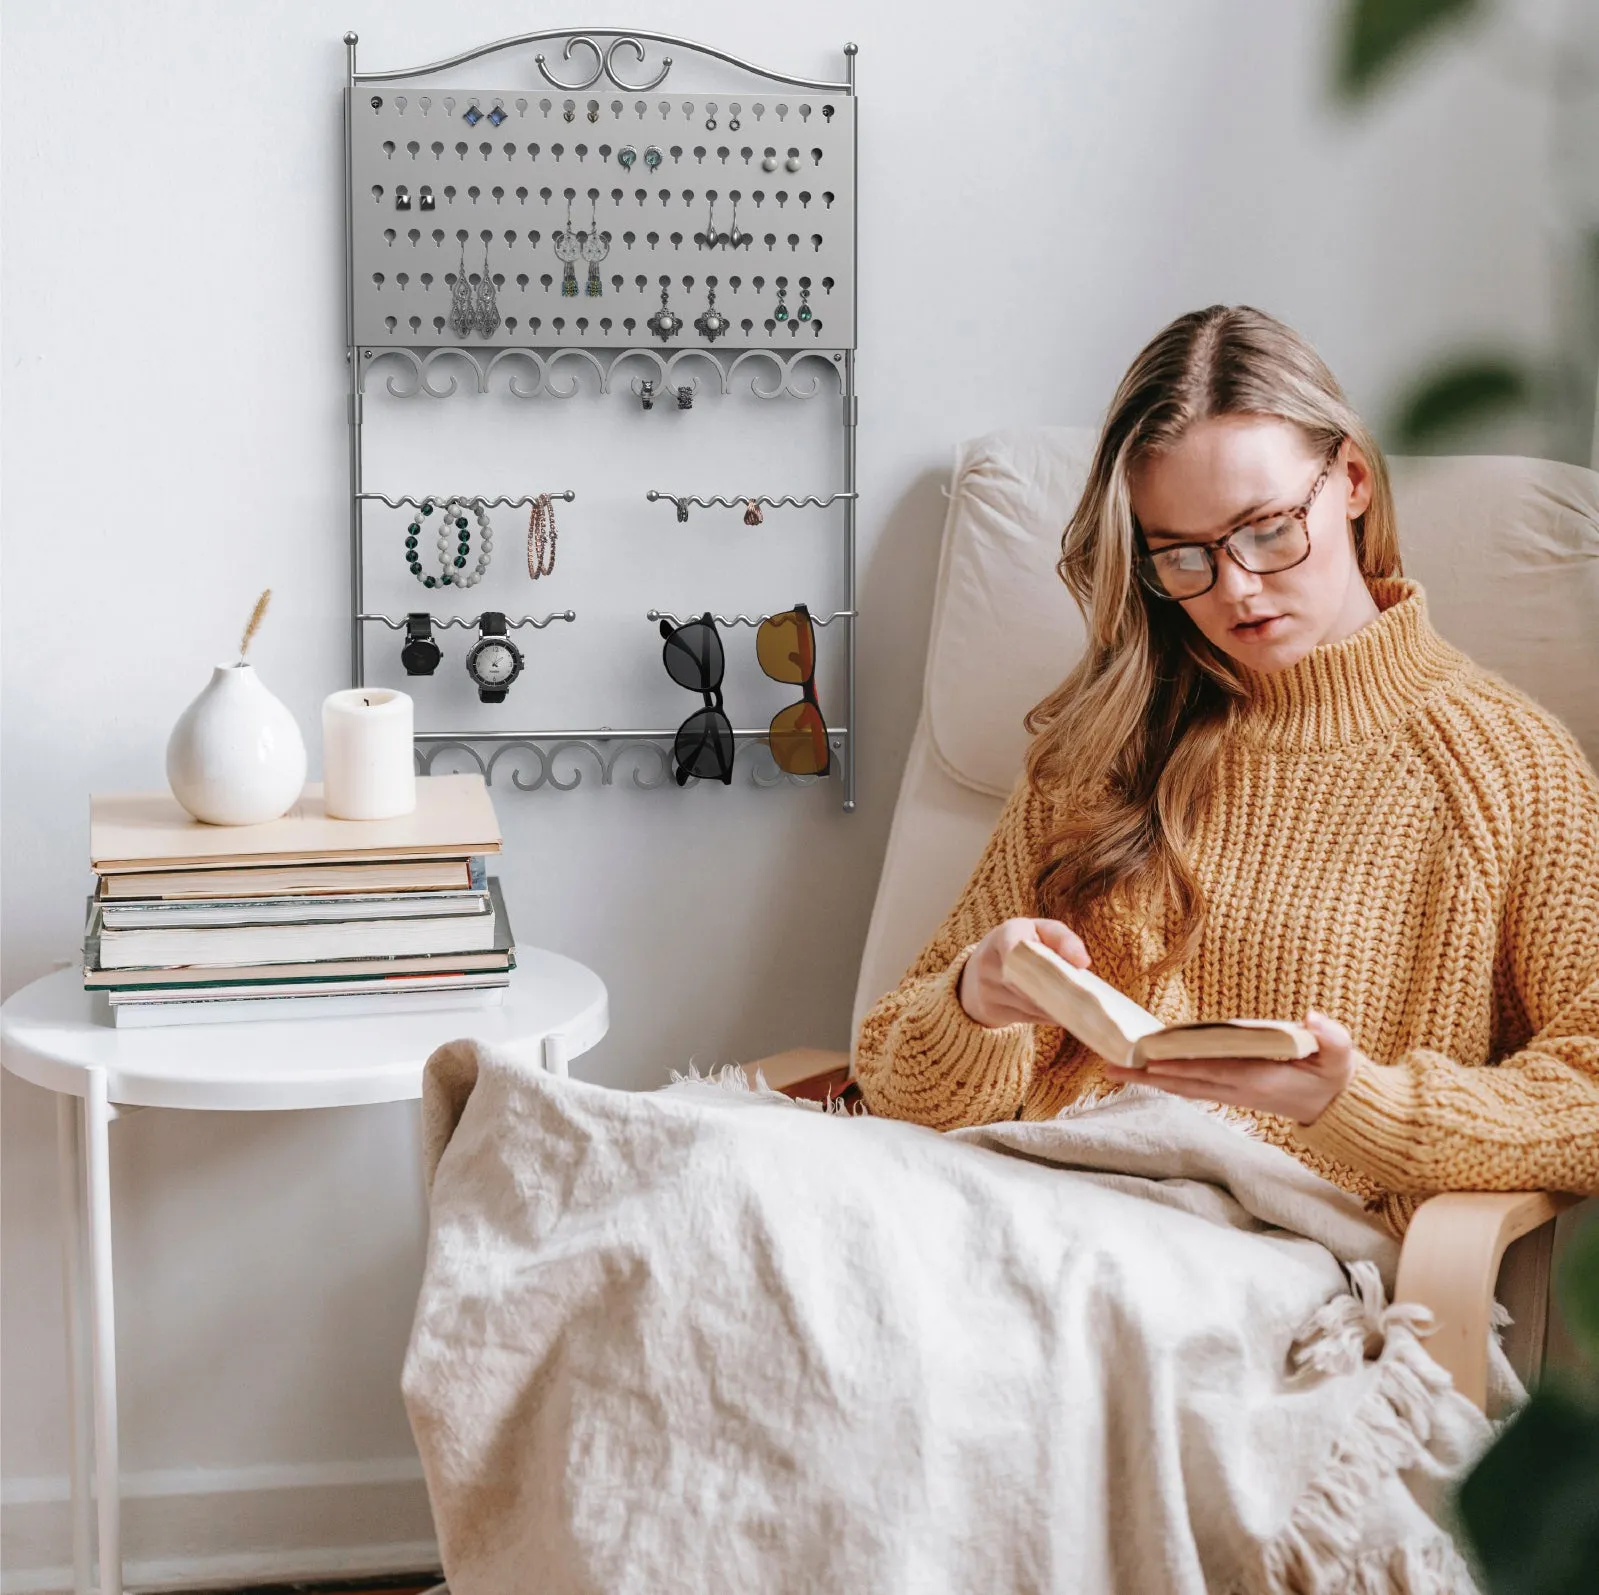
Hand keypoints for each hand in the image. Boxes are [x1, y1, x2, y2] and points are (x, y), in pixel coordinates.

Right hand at [958, 917, 1091, 1028]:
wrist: (979, 968)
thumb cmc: (1022, 944)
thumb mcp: (1041, 931)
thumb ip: (1063, 939)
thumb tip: (1082, 962)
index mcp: (1003, 935)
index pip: (1015, 946)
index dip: (1037, 959)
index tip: (1070, 967)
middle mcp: (988, 961)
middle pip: (1029, 980)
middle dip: (1059, 989)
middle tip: (1086, 996)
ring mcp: (986, 988)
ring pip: (1031, 1004)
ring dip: (1057, 1006)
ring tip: (1079, 1005)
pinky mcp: (989, 1010)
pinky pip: (1027, 1017)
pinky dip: (1047, 1016)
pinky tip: (1061, 1013)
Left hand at [1101, 1011, 1361, 1125]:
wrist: (1335, 1104)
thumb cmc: (1334, 1074)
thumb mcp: (1340, 1054)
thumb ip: (1331, 1037)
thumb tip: (1313, 1019)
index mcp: (1261, 1080)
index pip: (1214, 1071)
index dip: (1184, 1067)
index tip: (1154, 1061)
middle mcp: (1239, 1090)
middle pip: (1185, 1083)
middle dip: (1147, 1076)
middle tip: (1109, 1068)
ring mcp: (1231, 1092)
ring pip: (1181, 1086)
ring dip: (1147, 1080)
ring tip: (1112, 1071)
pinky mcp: (1228, 1089)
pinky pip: (1189, 1085)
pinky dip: (1164, 1078)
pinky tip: (1141, 1071)